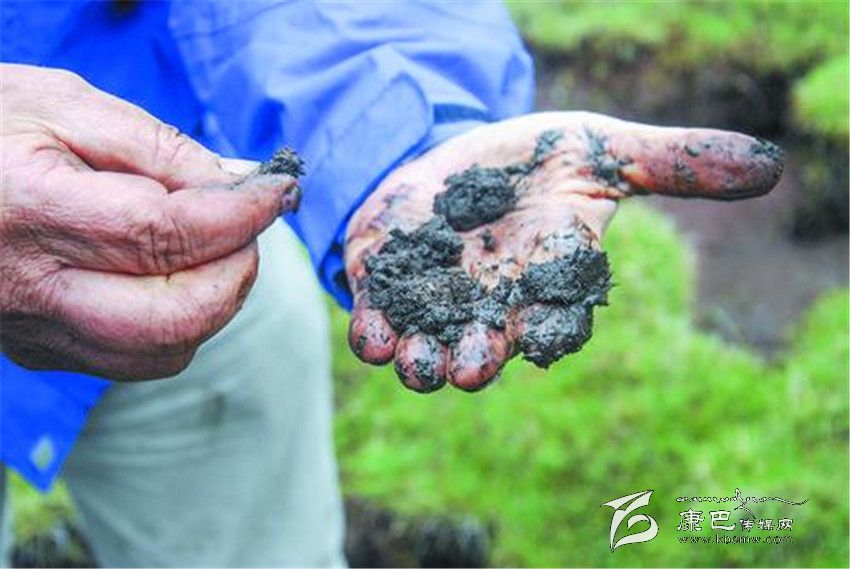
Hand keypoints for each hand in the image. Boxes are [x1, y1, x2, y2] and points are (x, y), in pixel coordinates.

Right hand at [0, 64, 299, 379]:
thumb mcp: (66, 106)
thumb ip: (160, 148)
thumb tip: (240, 186)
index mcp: (32, 212)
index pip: (166, 234)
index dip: (240, 215)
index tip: (278, 193)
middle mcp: (30, 289)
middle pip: (173, 318)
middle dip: (237, 274)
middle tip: (247, 229)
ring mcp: (33, 331)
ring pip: (164, 351)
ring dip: (216, 302)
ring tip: (212, 248)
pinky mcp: (40, 350)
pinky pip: (137, 357)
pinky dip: (180, 323)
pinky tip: (172, 277)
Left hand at [345, 112, 782, 391]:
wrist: (462, 152)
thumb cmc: (539, 159)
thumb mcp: (601, 149)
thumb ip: (670, 162)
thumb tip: (768, 164)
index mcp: (546, 287)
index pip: (555, 322)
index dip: (550, 333)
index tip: (543, 340)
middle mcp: (493, 308)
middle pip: (487, 351)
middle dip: (478, 360)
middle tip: (471, 366)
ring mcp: (436, 302)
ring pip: (429, 353)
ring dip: (421, 363)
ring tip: (417, 361)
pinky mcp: (388, 285)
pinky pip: (379, 324)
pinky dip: (374, 333)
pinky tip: (372, 333)